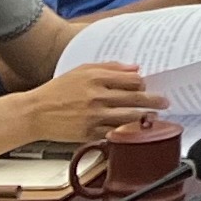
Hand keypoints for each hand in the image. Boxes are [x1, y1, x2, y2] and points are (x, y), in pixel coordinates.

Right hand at [16, 63, 162, 145]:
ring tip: (154, 117)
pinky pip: (114, 133)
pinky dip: (126, 132)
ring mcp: (94, 116)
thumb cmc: (58, 90)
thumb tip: (135, 68)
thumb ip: (109, 67)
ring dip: (145, 118)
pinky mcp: (89, 133)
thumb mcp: (81, 70)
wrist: (35, 112)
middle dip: (154, 100)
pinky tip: (134, 130)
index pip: (131, 79)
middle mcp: (96, 96)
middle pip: (135, 98)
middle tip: (165, 102)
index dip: (143, 83)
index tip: (148, 85)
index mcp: (96, 78)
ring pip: (129, 117)